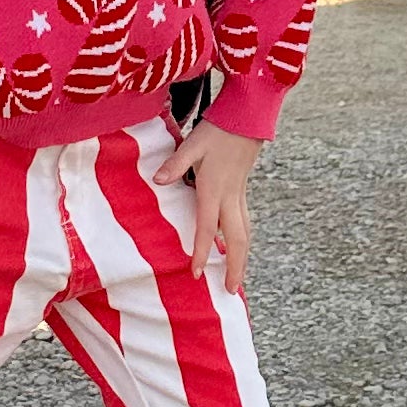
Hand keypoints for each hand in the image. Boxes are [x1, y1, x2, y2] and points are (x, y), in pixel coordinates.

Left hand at [156, 118, 263, 292]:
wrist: (248, 117)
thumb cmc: (219, 129)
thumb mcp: (193, 144)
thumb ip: (175, 164)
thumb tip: (158, 180)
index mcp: (215, 189)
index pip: (207, 227)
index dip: (200, 251)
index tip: (195, 273)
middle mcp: (230, 197)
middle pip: (237, 239)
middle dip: (234, 266)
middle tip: (229, 290)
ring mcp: (240, 195)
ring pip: (245, 233)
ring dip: (242, 257)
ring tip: (236, 278)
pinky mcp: (243, 191)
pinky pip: (245, 223)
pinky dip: (242, 241)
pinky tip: (236, 248)